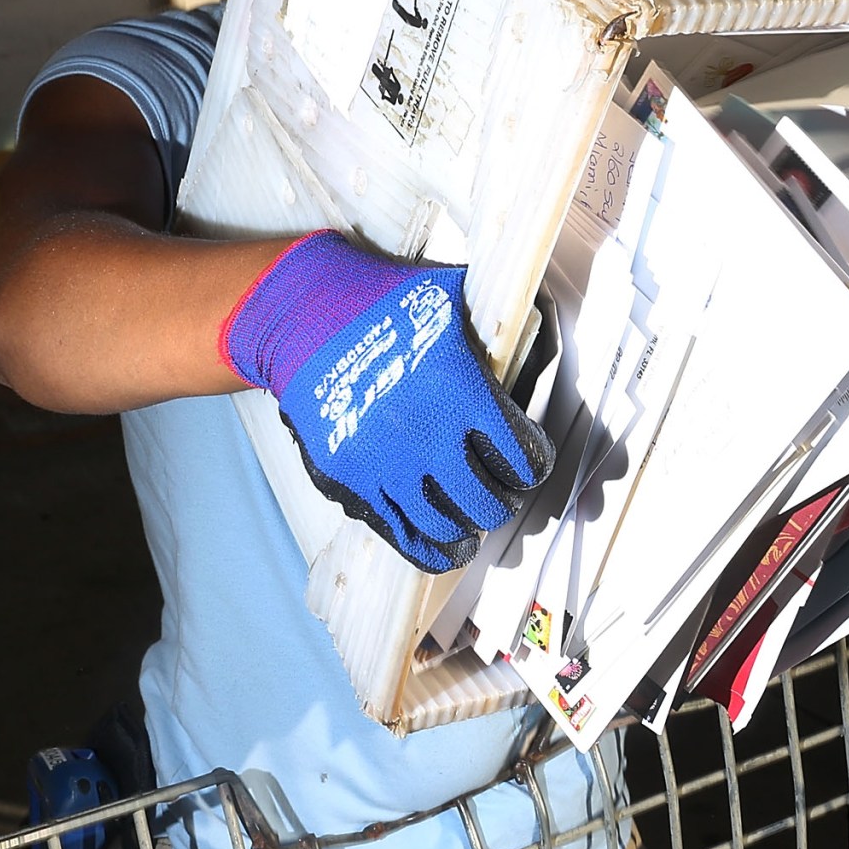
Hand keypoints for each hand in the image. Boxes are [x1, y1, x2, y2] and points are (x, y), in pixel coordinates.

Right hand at [221, 232, 551, 572]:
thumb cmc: (380, 301)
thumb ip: (496, 324)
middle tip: (500, 491)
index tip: (527, 463)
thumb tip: (544, 317)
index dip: (533, 465)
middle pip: (490, 503)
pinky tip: (447, 546)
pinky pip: (403, 536)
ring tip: (472, 519)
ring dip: (469, 526)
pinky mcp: (353, 483)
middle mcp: (430, 438)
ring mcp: (389, 466)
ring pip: (449, 525)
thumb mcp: (451, 300)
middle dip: (503, 500)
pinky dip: (431, 549)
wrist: (303, 316)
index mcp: (464, 395)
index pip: (525, 459)